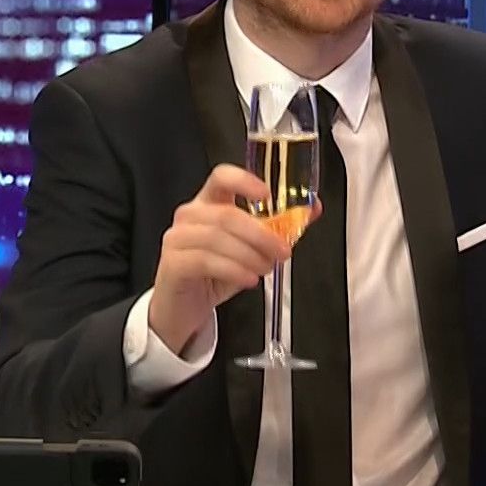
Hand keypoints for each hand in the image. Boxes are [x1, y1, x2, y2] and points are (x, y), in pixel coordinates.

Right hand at [147, 164, 294, 355]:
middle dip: (261, 234)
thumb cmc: (215, 273)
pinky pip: (206, 261)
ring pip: (218, 238)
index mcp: (208, 204)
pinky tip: (248, 279)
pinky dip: (233, 270)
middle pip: (227, 214)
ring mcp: (177, 238)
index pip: (221, 178)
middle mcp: (189, 216)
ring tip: (265, 269)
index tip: (267, 194)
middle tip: (282, 251)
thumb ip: (277, 228)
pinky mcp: (173, 262)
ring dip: (249, 255)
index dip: (244, 181)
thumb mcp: (250, 250)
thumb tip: (312, 209)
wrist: (183, 307)